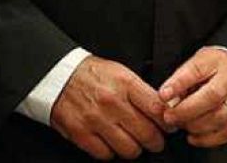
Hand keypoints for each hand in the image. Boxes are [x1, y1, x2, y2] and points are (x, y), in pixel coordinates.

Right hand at [49, 55, 168, 159]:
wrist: (57, 75)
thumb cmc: (91, 74)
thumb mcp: (120, 72)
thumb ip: (142, 91)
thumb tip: (165, 109)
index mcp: (125, 83)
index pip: (157, 109)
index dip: (168, 122)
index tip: (169, 126)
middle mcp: (112, 102)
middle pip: (148, 134)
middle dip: (156, 141)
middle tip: (154, 139)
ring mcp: (96, 120)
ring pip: (130, 149)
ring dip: (134, 148)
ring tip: (132, 141)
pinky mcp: (81, 134)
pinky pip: (107, 155)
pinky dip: (111, 152)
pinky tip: (111, 142)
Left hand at [158, 46, 226, 147]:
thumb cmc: (214, 68)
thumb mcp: (196, 63)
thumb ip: (181, 80)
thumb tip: (166, 100)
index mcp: (214, 62)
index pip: (196, 70)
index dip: (178, 84)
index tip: (163, 95)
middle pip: (211, 97)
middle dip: (186, 110)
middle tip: (169, 117)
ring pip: (219, 117)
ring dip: (195, 126)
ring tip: (181, 125)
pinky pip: (226, 133)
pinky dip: (207, 139)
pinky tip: (193, 137)